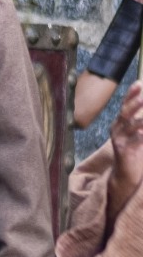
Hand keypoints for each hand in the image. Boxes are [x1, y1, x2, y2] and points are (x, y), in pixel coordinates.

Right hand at [107, 82, 142, 219]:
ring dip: (140, 119)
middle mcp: (116, 129)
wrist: (126, 173)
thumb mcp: (139, 134)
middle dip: (134, 103)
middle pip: (125, 112)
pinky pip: (133, 141)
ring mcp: (118, 140)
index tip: (139, 83)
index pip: (125, 105)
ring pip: (129, 126)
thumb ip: (141, 123)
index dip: (131, 94)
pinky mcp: (123, 151)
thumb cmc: (135, 151)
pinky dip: (140, 135)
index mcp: (120, 123)